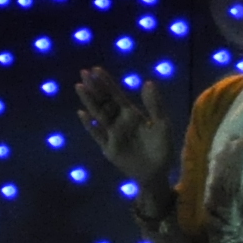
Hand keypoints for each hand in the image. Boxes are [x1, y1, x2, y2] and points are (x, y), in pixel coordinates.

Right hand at [71, 68, 172, 185]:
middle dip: (94, 88)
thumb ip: (155, 105)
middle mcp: (119, 121)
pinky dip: (90, 125)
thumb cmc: (162, 148)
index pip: (116, 95)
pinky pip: (97, 135)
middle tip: (83, 72)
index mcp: (131, 114)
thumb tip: (148, 82)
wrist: (157, 172)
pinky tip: (82, 114)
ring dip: (89, 101)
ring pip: (98, 114)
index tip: (96, 69)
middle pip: (103, 102)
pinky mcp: (108, 148)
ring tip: (80, 87)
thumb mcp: (162, 124)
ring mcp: (112, 134)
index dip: (106, 83)